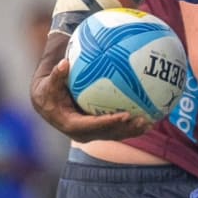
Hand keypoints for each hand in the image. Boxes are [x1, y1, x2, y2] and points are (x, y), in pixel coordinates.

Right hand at [30, 58, 151, 141]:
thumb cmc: (48, 91)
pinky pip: (116, 129)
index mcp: (71, 124)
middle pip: (108, 134)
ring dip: (133, 130)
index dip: (109, 122)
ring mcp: (92, 133)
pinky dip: (131, 125)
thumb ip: (57, 75)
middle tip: (143, 120)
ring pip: (115, 134)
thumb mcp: (49, 83)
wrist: (46, 104)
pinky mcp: (98, 130)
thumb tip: (63, 63)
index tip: (124, 115)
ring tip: (150, 122)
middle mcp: (83, 133)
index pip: (93, 126)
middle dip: (126, 129)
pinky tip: (148, 116)